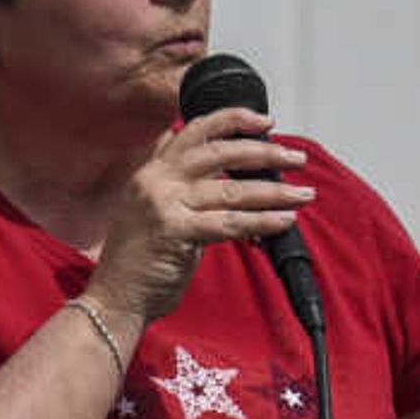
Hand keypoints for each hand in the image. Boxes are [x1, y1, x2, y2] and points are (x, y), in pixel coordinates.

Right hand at [88, 109, 311, 326]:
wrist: (115, 298)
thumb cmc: (141, 259)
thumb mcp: (155, 209)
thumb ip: (184, 185)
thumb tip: (230, 170)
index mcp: (153, 171)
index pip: (196, 130)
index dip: (233, 120)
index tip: (266, 122)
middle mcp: (156, 181)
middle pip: (222, 153)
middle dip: (266, 153)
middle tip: (297, 159)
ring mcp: (164, 204)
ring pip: (233, 190)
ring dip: (276, 192)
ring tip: (304, 194)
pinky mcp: (175, 231)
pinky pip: (230, 222)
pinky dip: (263, 221)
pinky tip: (285, 221)